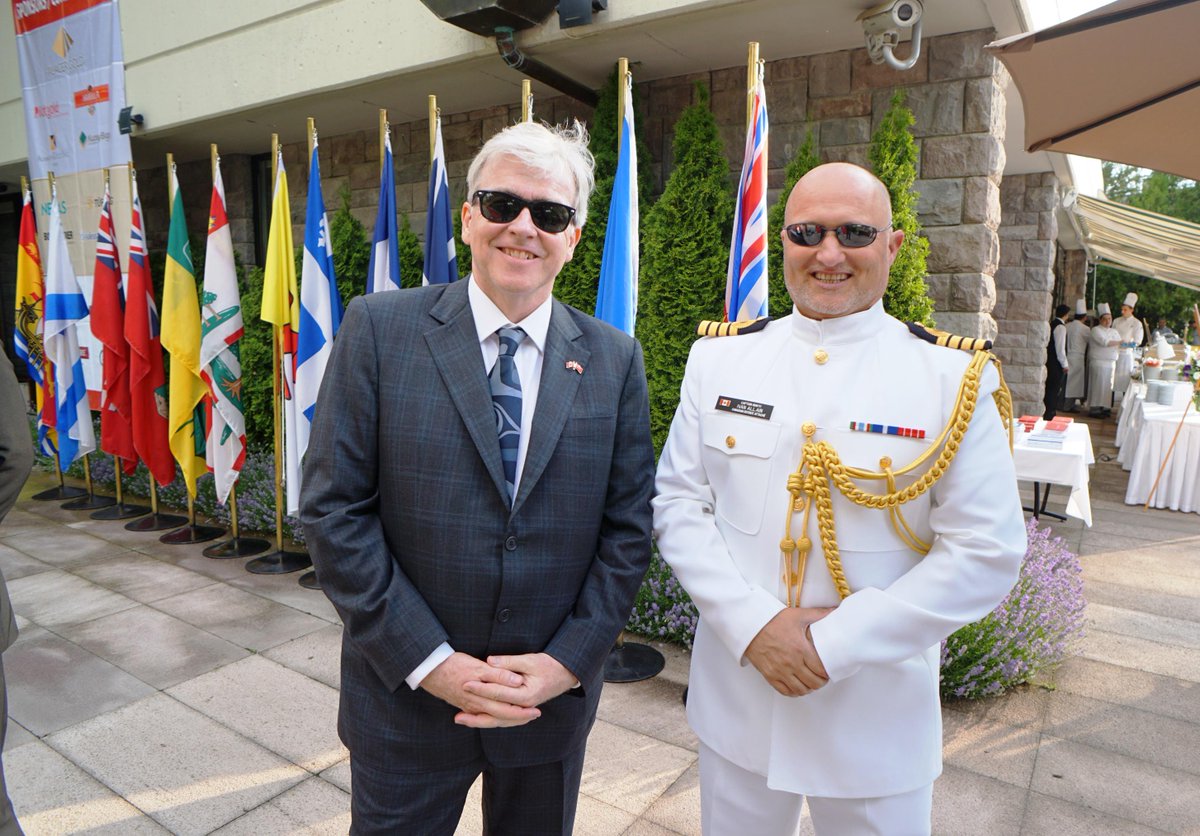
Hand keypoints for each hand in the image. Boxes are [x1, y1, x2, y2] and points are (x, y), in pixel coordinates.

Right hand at [421, 652, 541, 728]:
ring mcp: (469, 707)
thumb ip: (498, 674)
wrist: (430, 670)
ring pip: (492, 718)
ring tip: (522, 718)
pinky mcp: (464, 705)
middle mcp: (476, 706)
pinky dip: (493, 718)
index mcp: (481, 698)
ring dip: (507, 719)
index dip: (522, 711)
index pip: (506, 710)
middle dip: (519, 717)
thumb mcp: (478, 666)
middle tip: (535, 715)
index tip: (536, 710)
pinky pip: (482, 716)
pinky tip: (499, 717)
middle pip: (502, 717)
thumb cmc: (454, 665)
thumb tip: (517, 681)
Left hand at [463, 653, 578, 711]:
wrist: (566, 674)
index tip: (465, 683)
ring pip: (497, 720)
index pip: (498, 693)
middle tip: (456, 704)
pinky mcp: (520, 711)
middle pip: (495, 713)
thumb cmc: (549, 665)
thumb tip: (489, 662)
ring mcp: (522, 711)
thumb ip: (509, 663)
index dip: (480, 688)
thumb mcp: (530, 660)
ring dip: (478, 720)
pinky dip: (488, 719)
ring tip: (459, 718)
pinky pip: (502, 718)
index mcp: (526, 695)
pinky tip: (474, 718)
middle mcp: (524, 707)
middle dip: (474, 709)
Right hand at [744, 607, 832, 696]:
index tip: (829, 671)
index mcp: (800, 649)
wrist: (750, 625)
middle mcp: (791, 663)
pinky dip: (794, 692)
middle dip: (821, 682)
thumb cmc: (773, 620)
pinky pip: (785, 691)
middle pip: (813, 683)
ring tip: (811, 683)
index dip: (828, 673)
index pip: (820, 670)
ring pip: (800, 690)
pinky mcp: (769, 675)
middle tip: (822, 677)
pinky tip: (797, 687)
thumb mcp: (798, 615)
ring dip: (809, 688)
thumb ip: (818, 614)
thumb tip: (834, 611)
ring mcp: (779, 671)